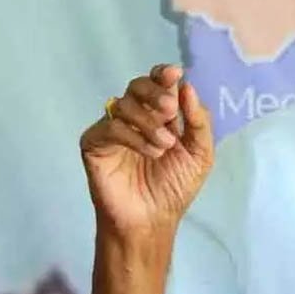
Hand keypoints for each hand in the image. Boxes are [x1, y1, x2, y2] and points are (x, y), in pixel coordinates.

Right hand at [79, 64, 213, 236]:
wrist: (153, 219)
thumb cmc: (174, 187)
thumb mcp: (200, 154)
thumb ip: (198, 121)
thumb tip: (187, 86)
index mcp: (158, 115)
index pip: (157, 84)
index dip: (163, 75)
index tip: (174, 74)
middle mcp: (134, 117)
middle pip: (137, 86)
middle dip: (155, 92)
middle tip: (169, 110)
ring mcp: (112, 128)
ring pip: (124, 104)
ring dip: (149, 122)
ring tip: (165, 146)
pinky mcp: (94, 143)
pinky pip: (110, 126)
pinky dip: (134, 136)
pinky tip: (151, 152)